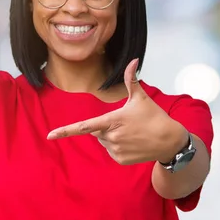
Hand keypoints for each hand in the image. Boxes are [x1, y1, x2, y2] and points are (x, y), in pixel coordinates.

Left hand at [47, 59, 188, 165]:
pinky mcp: (120, 159)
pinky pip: (111, 151)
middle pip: (97, 131)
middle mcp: (111, 137)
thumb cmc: (154, 117)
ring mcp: (115, 150)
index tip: (50, 135)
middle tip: (126, 122)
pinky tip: (133, 142)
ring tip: (131, 132)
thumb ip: (131, 80)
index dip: (65, 131)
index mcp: (112, 120)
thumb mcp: (141, 98)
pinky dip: (118, 147)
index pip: (84, 126)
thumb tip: (133, 60)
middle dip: (106, 126)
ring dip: (112, 137)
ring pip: (103, 141)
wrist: (169, 141)